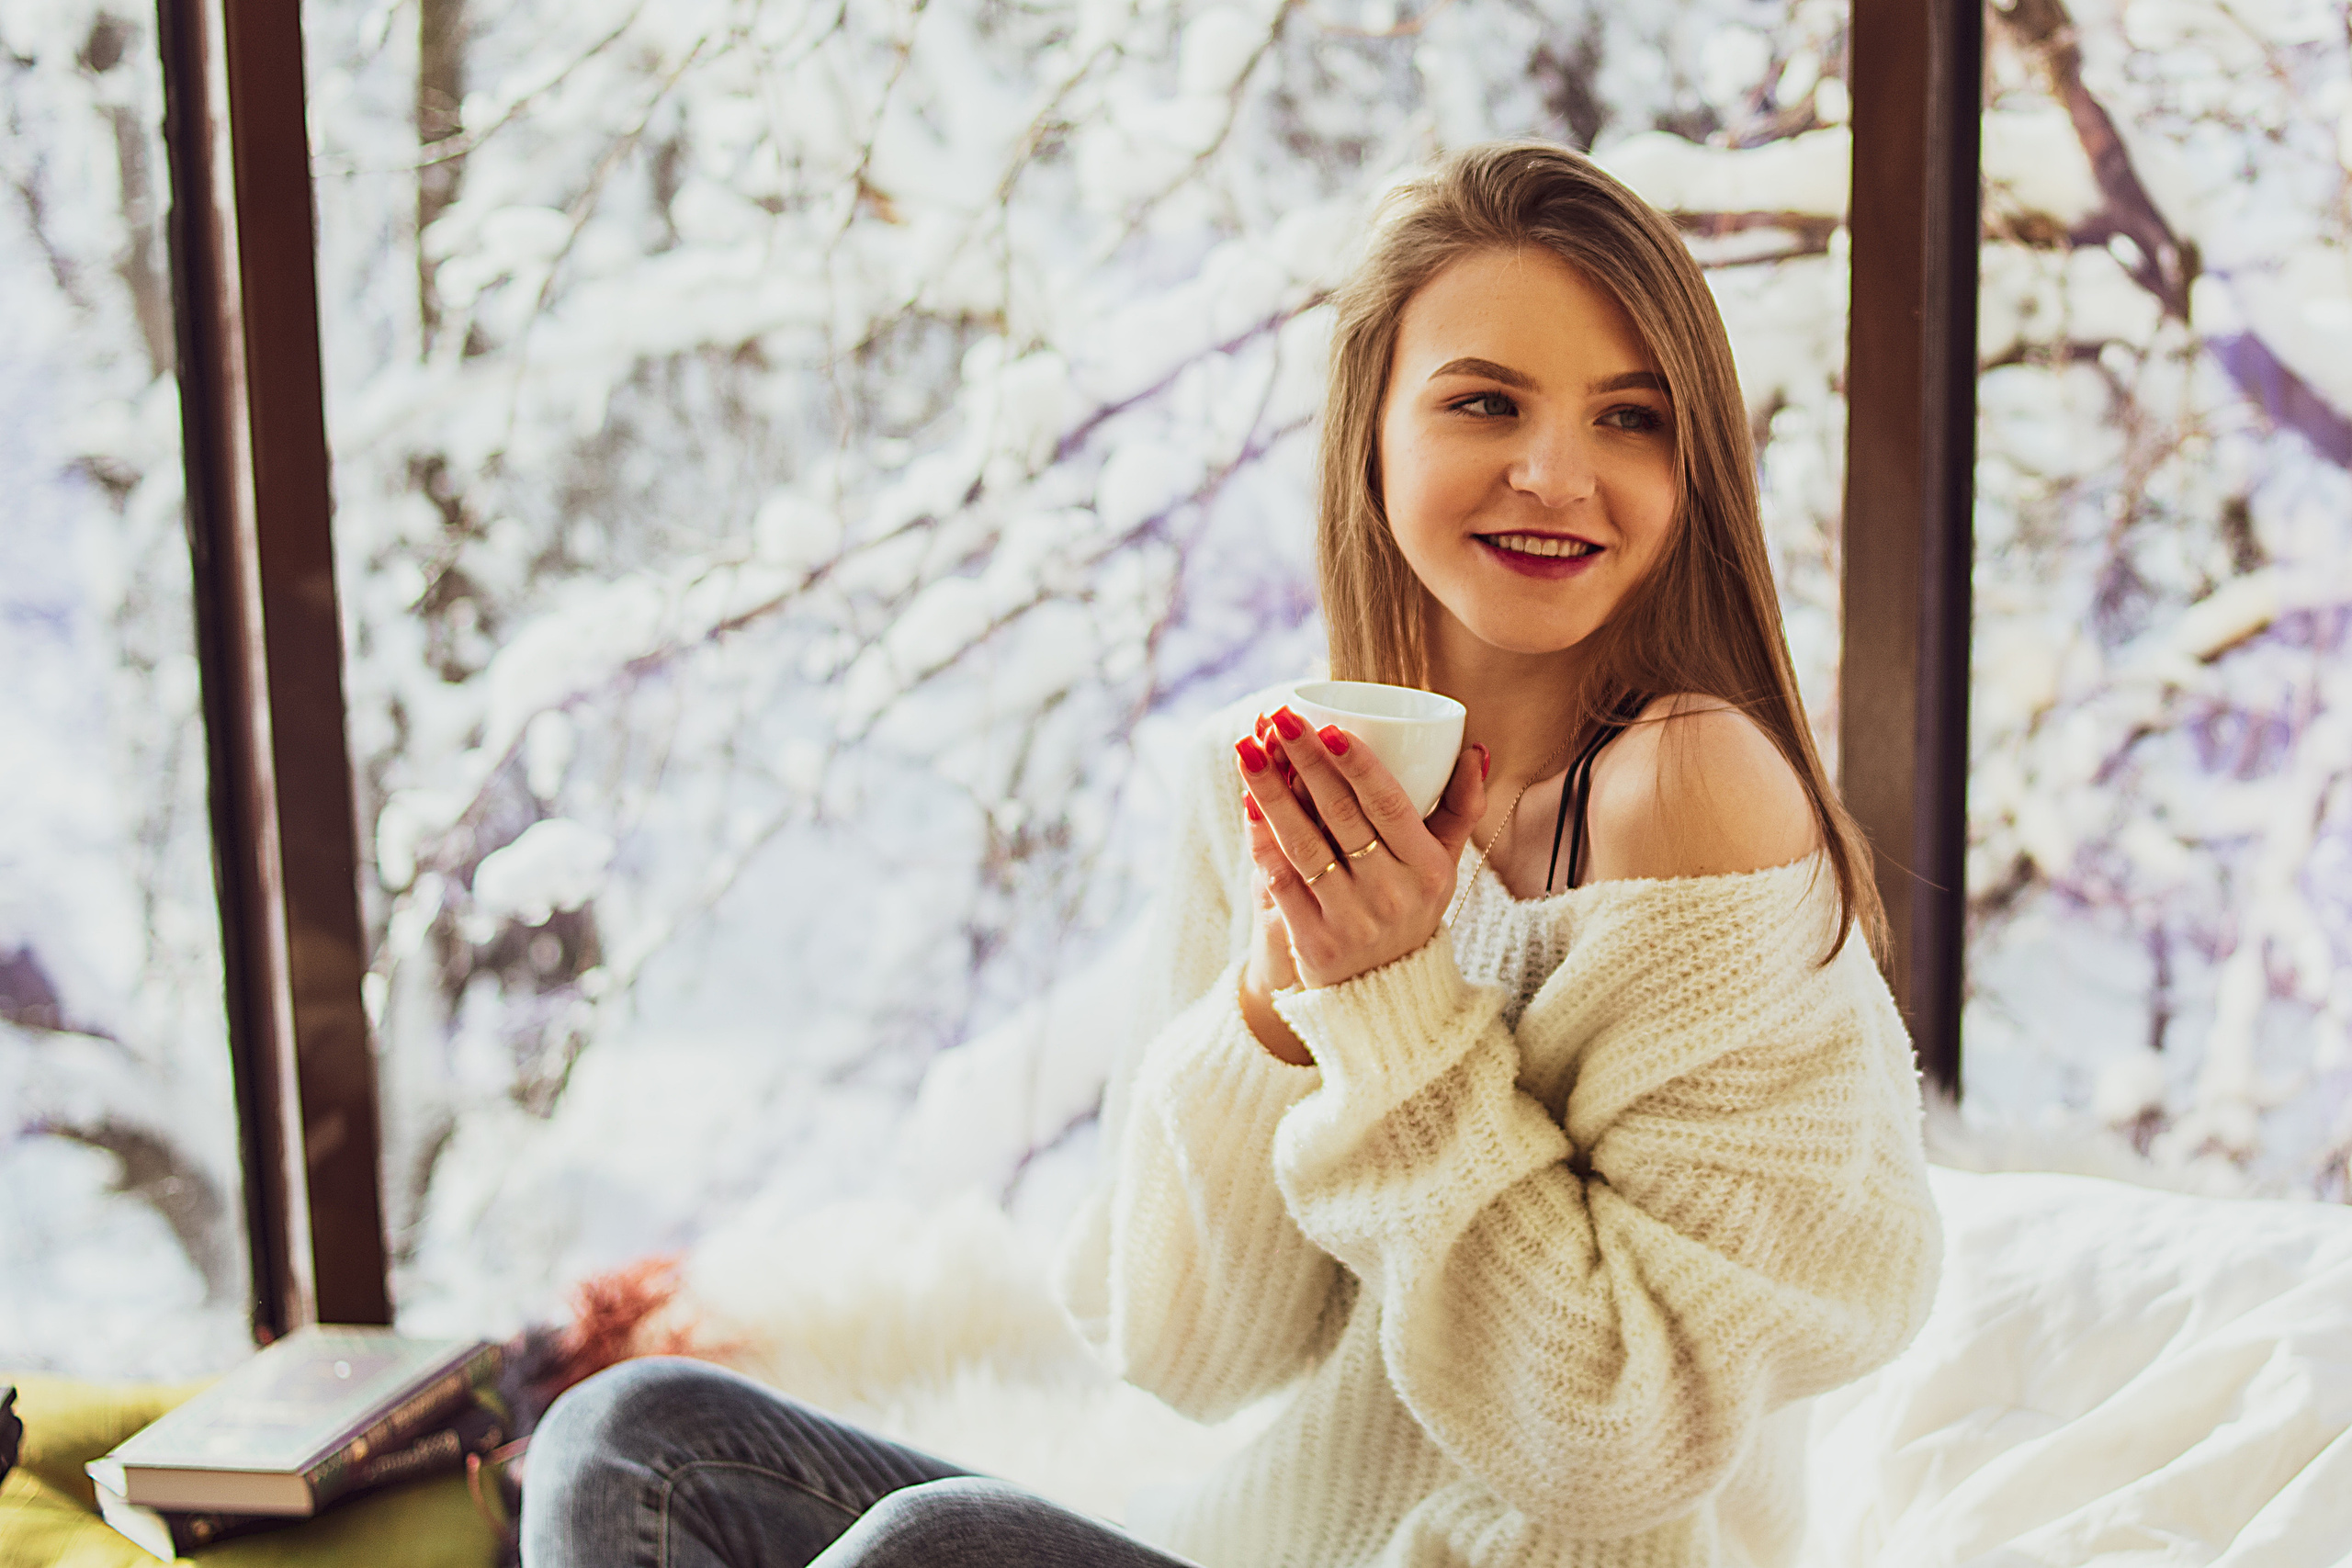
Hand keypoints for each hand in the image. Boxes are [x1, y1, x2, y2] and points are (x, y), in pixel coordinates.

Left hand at [1236, 705, 1486, 990]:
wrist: (1383, 992)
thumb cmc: (1410, 904)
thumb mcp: (1444, 862)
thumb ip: (1460, 806)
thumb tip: (1475, 749)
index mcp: (1428, 868)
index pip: (1391, 805)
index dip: (1359, 764)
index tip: (1329, 726)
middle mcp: (1392, 894)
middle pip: (1340, 815)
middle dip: (1305, 760)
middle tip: (1277, 717)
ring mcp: (1351, 920)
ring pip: (1303, 844)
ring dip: (1271, 792)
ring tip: (1247, 749)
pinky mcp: (1313, 941)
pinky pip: (1281, 880)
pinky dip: (1262, 840)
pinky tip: (1247, 803)